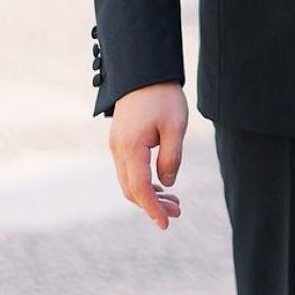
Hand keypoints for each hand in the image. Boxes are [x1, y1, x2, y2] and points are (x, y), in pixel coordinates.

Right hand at [109, 82, 188, 228]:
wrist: (144, 71)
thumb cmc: (162, 96)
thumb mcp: (175, 126)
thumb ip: (171, 157)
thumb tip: (166, 184)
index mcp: (130, 148)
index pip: (140, 189)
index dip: (153, 209)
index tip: (166, 223)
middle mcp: (118, 150)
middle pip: (131, 190)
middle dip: (152, 205)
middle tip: (178, 211)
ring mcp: (117, 146)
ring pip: (129, 181)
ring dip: (149, 195)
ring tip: (174, 202)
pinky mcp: (121, 142)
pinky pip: (129, 170)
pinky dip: (144, 182)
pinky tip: (161, 185)